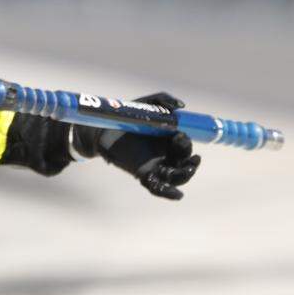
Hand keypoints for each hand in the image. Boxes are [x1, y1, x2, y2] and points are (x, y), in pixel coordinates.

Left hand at [71, 92, 201, 199]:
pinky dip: (169, 193)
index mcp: (169, 141)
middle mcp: (165, 155)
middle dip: (189, 159)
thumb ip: (163, 99)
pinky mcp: (142, 174)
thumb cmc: (128, 116)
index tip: (180, 135)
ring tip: (188, 168)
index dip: (186, 144)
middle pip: (184, 163)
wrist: (104, 127)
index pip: (185, 147)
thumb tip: (180, 106)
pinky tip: (177, 195)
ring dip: (185, 175)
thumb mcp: (147, 104)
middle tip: (181, 145)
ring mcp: (155, 166)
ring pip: (176, 178)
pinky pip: (158, 187)